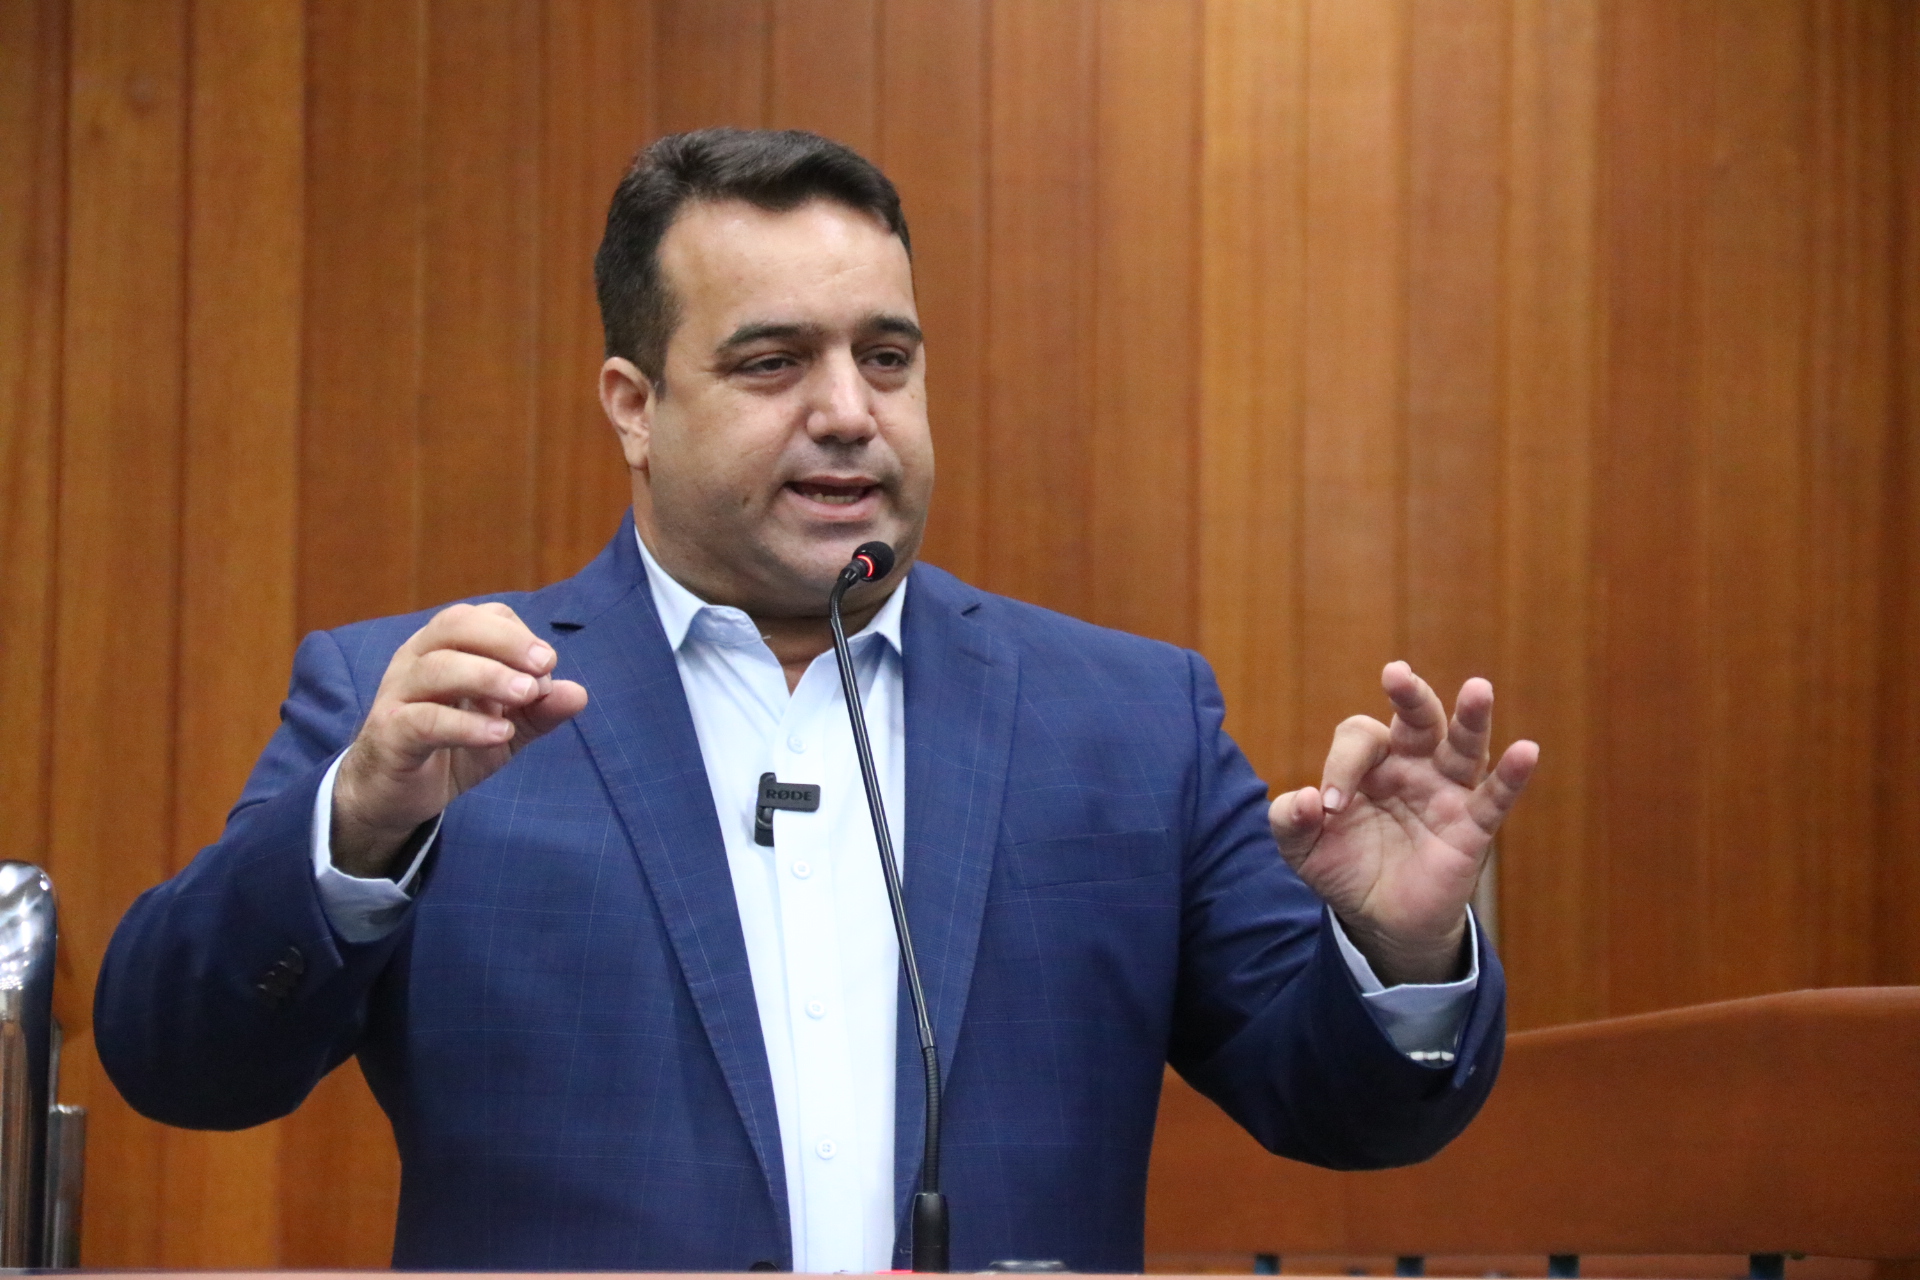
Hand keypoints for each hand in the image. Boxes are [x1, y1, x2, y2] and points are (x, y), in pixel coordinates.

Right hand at [331, 603, 588, 877]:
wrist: (392, 797)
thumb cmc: (450, 749)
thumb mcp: (504, 730)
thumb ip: (539, 712)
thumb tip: (579, 694)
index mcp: (443, 648)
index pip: (481, 617)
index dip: (518, 634)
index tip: (547, 665)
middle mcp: (416, 660)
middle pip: (455, 625)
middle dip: (506, 640)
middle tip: (545, 665)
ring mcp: (398, 695)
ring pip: (437, 667)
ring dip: (489, 676)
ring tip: (528, 694)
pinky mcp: (389, 734)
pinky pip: (424, 719)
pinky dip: (466, 724)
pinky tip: (500, 732)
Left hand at [1269, 661, 1537, 985]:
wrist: (1379, 921)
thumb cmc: (1344, 868)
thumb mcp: (1301, 847)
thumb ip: (1289, 820)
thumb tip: (1304, 800)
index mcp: (1371, 763)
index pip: (1360, 738)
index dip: (1341, 765)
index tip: (1328, 806)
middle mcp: (1412, 767)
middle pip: (1418, 720)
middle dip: (1409, 696)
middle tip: (1395, 674)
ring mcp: (1445, 794)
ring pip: (1463, 747)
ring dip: (1471, 718)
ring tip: (1478, 689)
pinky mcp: (1471, 828)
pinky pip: (1494, 798)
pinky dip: (1511, 776)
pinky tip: (1527, 751)